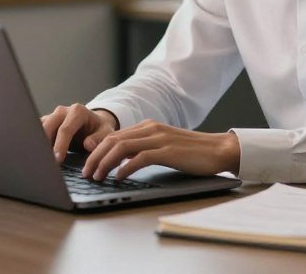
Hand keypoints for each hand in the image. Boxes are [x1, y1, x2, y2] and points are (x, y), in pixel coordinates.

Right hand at [41, 103, 117, 161]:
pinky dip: (35, 142)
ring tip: (39, 159)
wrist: (94, 123)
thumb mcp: (106, 133)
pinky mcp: (46, 123)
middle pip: (48, 126)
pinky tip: (36, 154)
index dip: (61, 145)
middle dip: (45, 144)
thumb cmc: (99, 129)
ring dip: (38, 143)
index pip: (65, 129)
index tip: (58, 159)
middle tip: (45, 161)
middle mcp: (63, 111)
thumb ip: (99, 138)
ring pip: (39, 128)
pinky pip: (36, 131)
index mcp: (78, 111)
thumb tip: (88, 145)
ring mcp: (53, 116)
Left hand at [81, 119, 239, 180]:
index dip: (97, 151)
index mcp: (148, 126)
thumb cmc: (192, 152)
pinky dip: (125, 168)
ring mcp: (159, 139)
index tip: (88, 165)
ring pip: (121, 147)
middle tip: (86, 174)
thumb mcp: (164, 147)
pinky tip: (118, 178)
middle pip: (113, 140)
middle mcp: (151, 129)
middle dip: (95, 157)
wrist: (219, 149)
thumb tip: (121, 161)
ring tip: (97, 177)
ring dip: (105, 163)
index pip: (114, 136)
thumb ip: (143, 149)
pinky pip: (140, 158)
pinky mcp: (168, 151)